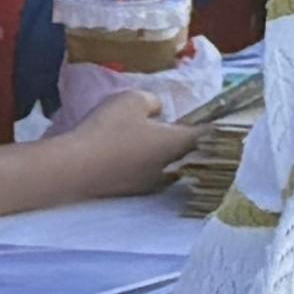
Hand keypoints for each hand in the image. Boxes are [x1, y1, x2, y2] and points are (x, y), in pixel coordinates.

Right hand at [54, 86, 214, 196]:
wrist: (77, 169)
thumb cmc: (109, 130)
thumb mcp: (132, 100)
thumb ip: (153, 102)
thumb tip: (158, 111)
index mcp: (179, 143)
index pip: (210, 134)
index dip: (215, 123)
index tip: (216, 116)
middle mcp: (174, 168)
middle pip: (192, 152)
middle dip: (190, 140)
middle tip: (183, 124)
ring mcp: (155, 184)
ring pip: (173, 165)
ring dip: (169, 154)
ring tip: (155, 138)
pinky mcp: (137, 192)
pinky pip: (153, 174)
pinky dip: (150, 164)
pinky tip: (133, 154)